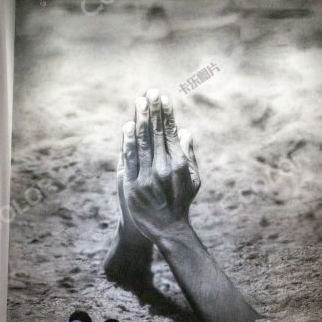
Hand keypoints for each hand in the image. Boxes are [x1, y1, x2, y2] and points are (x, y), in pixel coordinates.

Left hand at [120, 89, 199, 240]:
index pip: (172, 133)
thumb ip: (188, 154)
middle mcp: (163, 168)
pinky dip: (128, 141)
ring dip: (140, 120)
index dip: (167, 115)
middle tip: (151, 92)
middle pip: (156, 133)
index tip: (164, 98)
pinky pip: (130, 158)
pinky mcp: (132, 184)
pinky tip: (128, 126)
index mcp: (179, 164)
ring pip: (142, 142)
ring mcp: (147, 176)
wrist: (166, 229)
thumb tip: (186, 131)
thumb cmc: (181, 202)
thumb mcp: (192, 179)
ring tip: (140, 101)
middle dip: (154, 111)